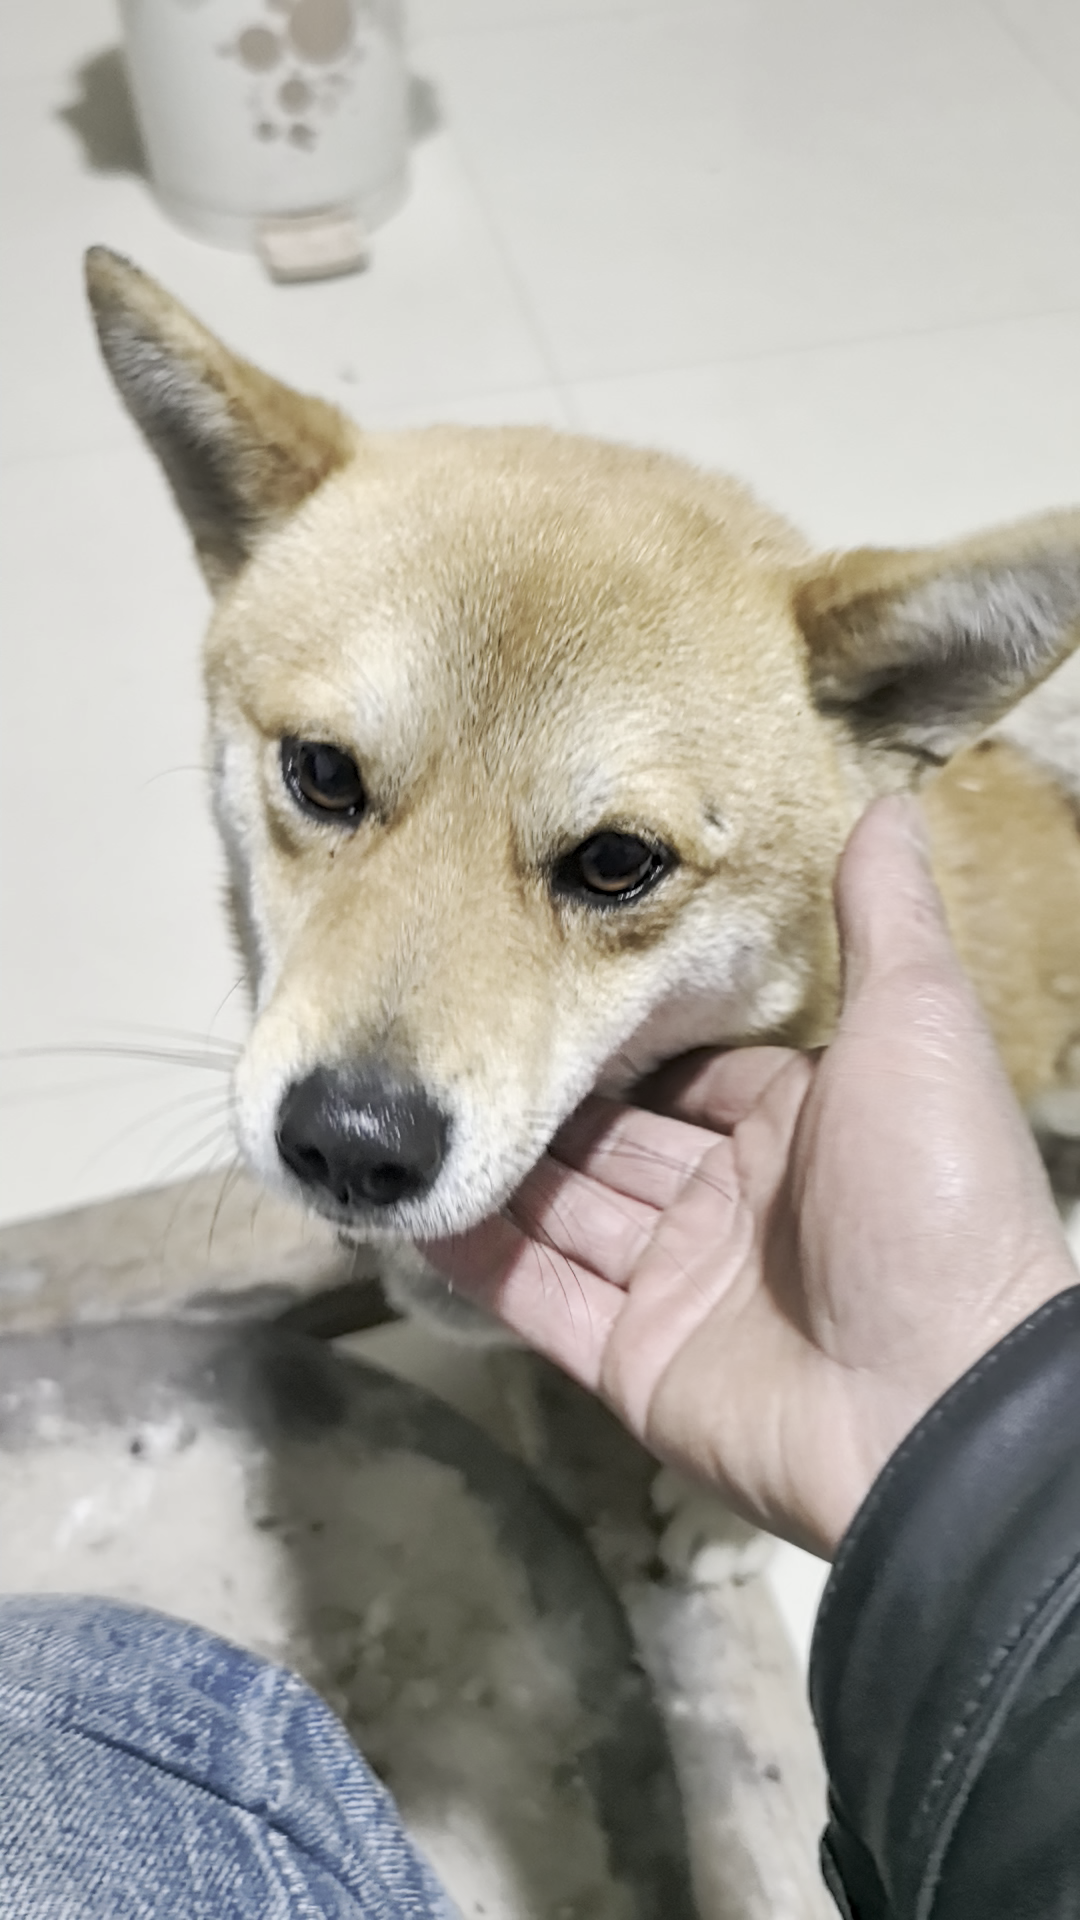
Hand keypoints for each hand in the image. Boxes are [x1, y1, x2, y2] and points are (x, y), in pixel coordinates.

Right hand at [424, 797, 1076, 1556]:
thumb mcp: (921, 1031)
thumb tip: (889, 801)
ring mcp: (678, 1290)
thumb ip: (886, 923)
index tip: (528, 968)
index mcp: (799, 1127)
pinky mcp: (633, 1364)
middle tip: (437, 1038)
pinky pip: (539, 1299)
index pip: (686, 1072)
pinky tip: (406, 1208)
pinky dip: (478, 1260)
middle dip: (535, 1098)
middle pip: (612, 1142)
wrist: (943, 1407)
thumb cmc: (931, 1198)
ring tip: (400, 1112)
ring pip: (564, 1216)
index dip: (614, 1034)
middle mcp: (734, 1205)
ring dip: (491, 1170)